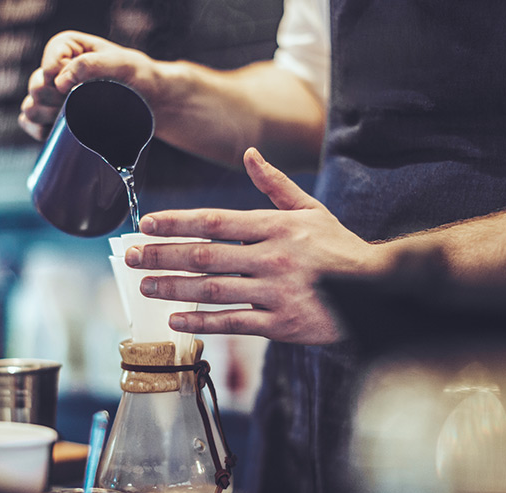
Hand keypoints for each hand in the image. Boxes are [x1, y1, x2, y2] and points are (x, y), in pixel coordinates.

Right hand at [18, 31, 155, 140]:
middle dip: (53, 101)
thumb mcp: (124, 65)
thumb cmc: (141, 78)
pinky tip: (53, 134)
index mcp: (69, 49)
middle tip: (77, 107)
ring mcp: (57, 96)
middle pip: (36, 88)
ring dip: (44, 117)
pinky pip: (32, 124)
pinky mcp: (59, 117)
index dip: (58, 81)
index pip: (49, 65)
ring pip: (31, 107)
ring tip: (69, 121)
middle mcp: (58, 71)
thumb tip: (60, 81)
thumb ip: (93, 65)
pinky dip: (37, 131)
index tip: (75, 89)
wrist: (154, 102)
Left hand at [125, 148, 384, 343]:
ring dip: (174, 288)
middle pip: (206, 255)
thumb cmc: (338, 248)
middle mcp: (272, 256)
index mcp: (276, 226)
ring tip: (144, 286)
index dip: (177, 222)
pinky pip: (235, 322)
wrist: (375, 290)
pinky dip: (203, 321)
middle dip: (162, 255)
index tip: (146, 224)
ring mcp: (276, 292)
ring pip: (214, 289)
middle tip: (130, 256)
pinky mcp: (282, 324)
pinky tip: (177, 320)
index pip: (216, 221)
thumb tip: (249, 155)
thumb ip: (276, 185)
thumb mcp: (312, 210)